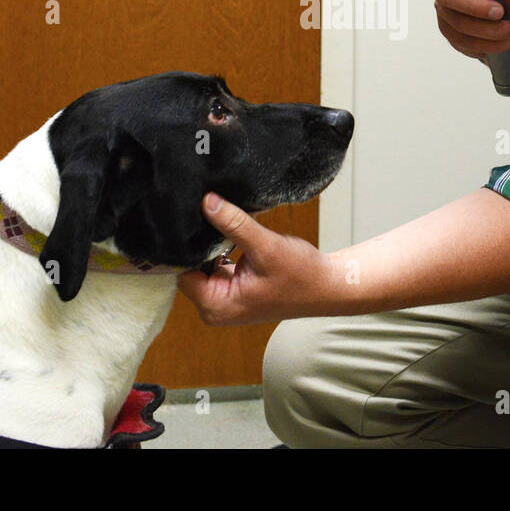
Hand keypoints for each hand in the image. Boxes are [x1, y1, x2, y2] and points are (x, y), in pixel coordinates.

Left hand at [176, 192, 340, 325]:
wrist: (327, 286)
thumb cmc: (301, 275)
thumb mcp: (266, 246)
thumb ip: (234, 224)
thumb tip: (207, 202)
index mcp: (215, 306)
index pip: (182, 270)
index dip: (187, 246)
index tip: (197, 221)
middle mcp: (215, 308)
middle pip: (190, 267)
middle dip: (203, 244)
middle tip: (215, 220)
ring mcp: (224, 300)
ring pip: (204, 264)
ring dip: (216, 246)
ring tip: (231, 231)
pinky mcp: (233, 290)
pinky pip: (217, 265)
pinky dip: (225, 250)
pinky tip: (237, 240)